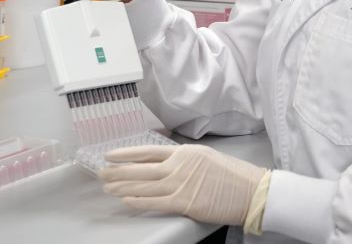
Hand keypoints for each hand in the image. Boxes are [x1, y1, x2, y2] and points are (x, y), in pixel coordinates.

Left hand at [100, 144, 267, 225]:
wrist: (249, 189)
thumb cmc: (231, 175)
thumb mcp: (207, 158)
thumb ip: (186, 161)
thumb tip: (167, 165)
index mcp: (186, 152)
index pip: (149, 150)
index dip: (127, 153)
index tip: (111, 154)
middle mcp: (180, 165)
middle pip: (141, 168)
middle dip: (119, 171)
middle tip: (101, 173)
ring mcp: (181, 183)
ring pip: (144, 185)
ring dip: (123, 186)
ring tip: (108, 187)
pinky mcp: (184, 202)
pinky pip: (154, 202)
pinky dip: (137, 201)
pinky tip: (125, 200)